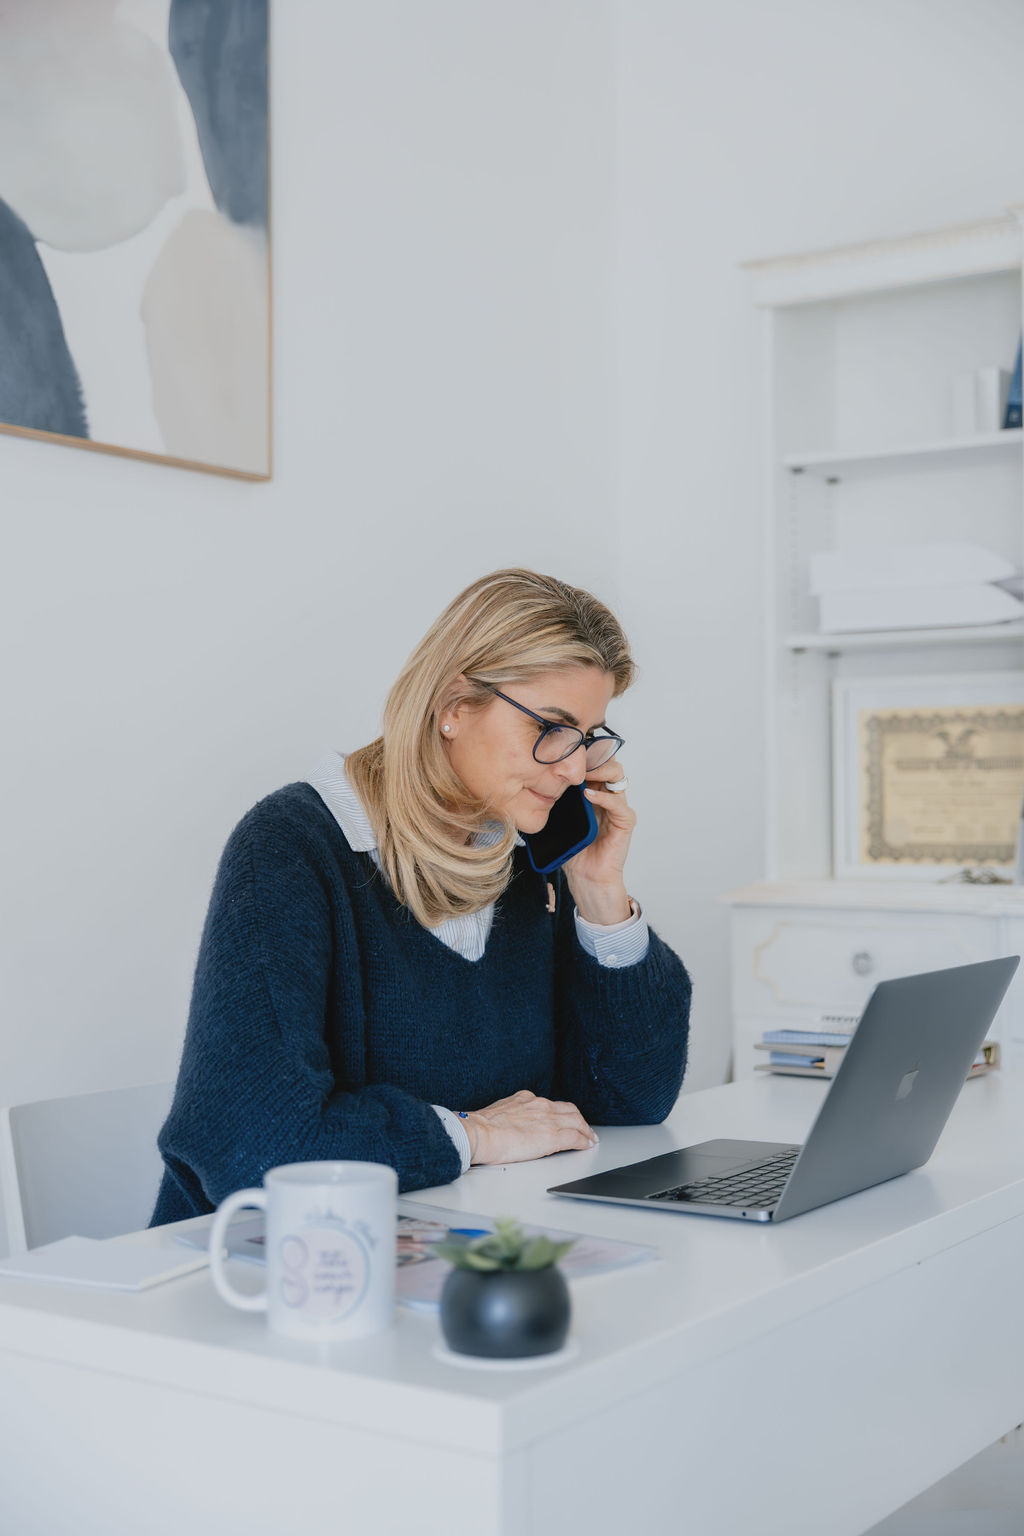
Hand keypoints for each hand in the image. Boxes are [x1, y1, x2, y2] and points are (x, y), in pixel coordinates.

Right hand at [463, 1089, 598, 1164]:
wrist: (479, 1133)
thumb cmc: (480, 1128)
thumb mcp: (498, 1112)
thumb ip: (510, 1115)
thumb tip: (509, 1126)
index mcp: (526, 1099)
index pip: (551, 1105)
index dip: (561, 1114)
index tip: (564, 1120)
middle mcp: (540, 1105)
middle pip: (569, 1110)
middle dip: (579, 1120)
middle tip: (585, 1129)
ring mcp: (548, 1119)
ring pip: (577, 1121)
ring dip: (586, 1131)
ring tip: (590, 1139)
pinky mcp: (553, 1135)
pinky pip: (576, 1137)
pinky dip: (584, 1141)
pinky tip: (587, 1145)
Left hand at [563, 761, 634, 924]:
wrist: (586, 877)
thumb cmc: (573, 850)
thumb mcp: (559, 818)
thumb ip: (555, 799)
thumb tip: (534, 779)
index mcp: (593, 792)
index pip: (594, 762)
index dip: (583, 753)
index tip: (565, 750)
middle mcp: (608, 795)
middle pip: (609, 762)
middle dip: (593, 755)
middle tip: (576, 757)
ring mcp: (618, 807)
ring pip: (617, 776)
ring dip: (600, 769)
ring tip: (582, 771)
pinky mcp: (625, 821)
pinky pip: (618, 803)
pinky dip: (604, 797)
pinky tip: (589, 795)